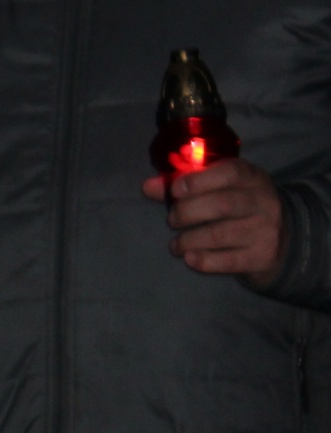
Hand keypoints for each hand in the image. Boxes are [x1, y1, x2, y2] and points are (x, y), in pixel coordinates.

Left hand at [143, 158, 285, 284]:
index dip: (197, 180)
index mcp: (252, 178)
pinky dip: (203, 260)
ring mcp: (266, 230)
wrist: (284, 240)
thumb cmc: (241, 208)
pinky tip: (190, 258)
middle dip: (187, 212)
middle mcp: (263, 202)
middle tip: (172, 220)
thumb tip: (147, 186)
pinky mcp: (263, 257)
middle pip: (222, 204)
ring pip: (220, 234)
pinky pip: (228, 261)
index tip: (175, 191)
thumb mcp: (223, 189)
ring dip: (188, 240)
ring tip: (176, 245)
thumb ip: (186, 186)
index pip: (230, 172)